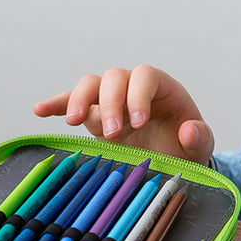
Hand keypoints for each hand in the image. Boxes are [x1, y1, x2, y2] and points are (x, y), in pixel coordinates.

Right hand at [33, 65, 214, 164]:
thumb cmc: (187, 150)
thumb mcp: (199, 148)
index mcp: (162, 88)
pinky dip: (56, 104)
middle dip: (109, 103)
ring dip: (79, 100)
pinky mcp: (94, 118)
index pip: (145, 76)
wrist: (172, 164)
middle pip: (114, 77)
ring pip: (90, 85)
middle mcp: (134, 89)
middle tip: (113, 134)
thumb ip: (200, 138)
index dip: (138, 95)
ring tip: (73, 121)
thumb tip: (190, 129)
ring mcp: (111, 101)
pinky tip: (40, 111)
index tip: (137, 123)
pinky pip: (71, 103)